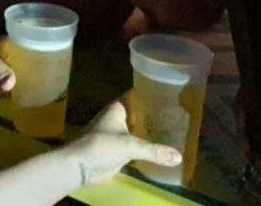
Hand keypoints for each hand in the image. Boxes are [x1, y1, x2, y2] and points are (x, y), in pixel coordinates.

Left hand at [63, 94, 181, 186]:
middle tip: (178, 115)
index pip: (136, 95)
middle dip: (155, 114)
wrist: (80, 166)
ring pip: (138, 129)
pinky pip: (136, 145)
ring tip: (175, 130)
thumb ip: (154, 151)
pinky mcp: (118, 150)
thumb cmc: (102, 146)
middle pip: (139, 113)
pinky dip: (147, 146)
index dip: (151, 93)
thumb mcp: (130, 146)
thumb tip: (179, 157)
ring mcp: (117, 134)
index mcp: (117, 108)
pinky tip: (161, 148)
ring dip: (151, 131)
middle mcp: (118, 118)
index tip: (170, 94)